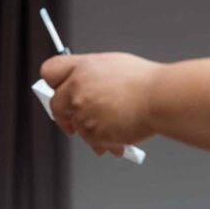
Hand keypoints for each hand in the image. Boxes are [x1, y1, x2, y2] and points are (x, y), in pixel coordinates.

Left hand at [40, 53, 160, 154]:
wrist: (159, 99)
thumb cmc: (145, 82)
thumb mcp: (113, 66)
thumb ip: (92, 75)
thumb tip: (85, 84)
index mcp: (82, 68)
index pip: (50, 71)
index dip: (53, 83)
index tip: (59, 92)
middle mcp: (76, 88)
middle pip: (55, 105)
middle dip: (64, 116)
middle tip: (71, 123)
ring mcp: (82, 111)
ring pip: (77, 127)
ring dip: (91, 133)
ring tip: (112, 131)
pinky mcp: (91, 132)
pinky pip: (92, 141)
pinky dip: (104, 142)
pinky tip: (118, 139)